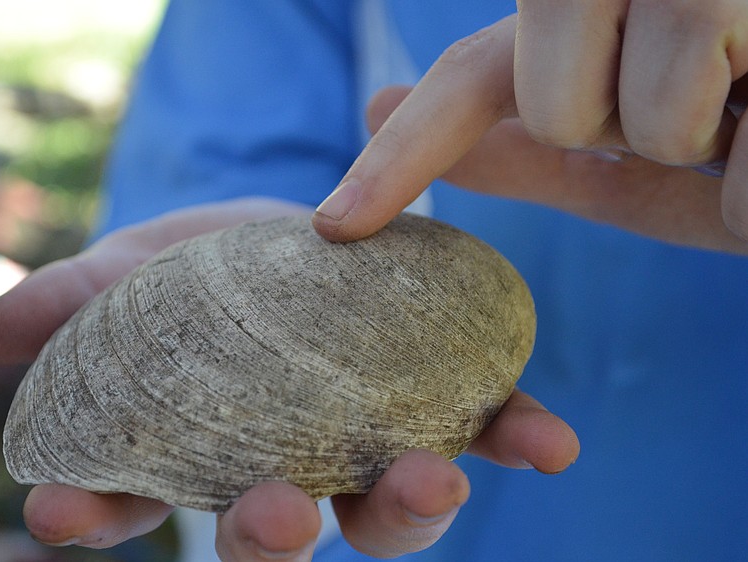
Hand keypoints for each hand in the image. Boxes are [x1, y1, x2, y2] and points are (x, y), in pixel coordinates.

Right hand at [0, 197, 578, 559]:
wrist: (285, 237)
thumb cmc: (193, 271)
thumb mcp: (128, 273)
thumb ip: (71, 302)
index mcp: (193, 449)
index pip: (135, 500)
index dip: (100, 511)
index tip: (68, 510)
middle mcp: (280, 468)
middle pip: (272, 532)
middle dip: (269, 536)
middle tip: (276, 514)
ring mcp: (360, 445)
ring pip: (379, 510)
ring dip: (404, 509)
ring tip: (432, 479)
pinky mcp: (432, 402)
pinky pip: (478, 434)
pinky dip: (510, 441)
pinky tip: (548, 443)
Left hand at [313, 10, 747, 253]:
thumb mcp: (641, 169)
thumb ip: (522, 148)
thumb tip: (379, 116)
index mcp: (585, 17)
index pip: (470, 84)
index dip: (403, 160)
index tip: (336, 231)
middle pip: (535, 87)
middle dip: (617, 125)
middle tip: (712, 105)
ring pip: (596, 100)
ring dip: (686, 133)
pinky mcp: (722, 1)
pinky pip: (675, 93)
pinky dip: (739, 148)